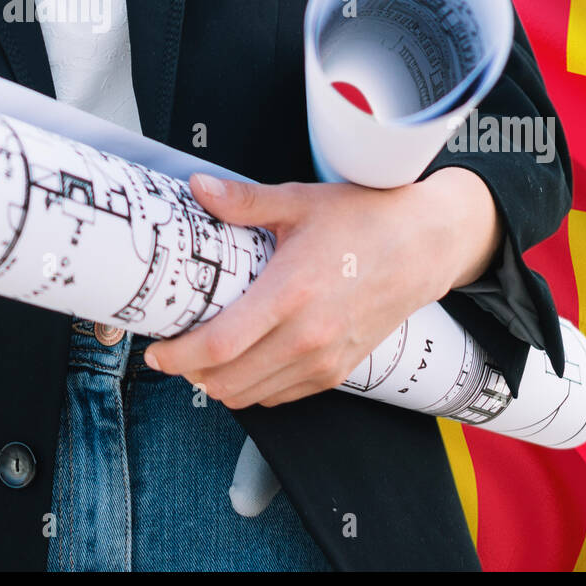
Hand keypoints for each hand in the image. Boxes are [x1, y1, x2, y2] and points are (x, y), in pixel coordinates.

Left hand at [143, 168, 501, 407]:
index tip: (158, 349)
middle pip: (227, 381)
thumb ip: (245, 202)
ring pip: (251, 396)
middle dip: (190, 372)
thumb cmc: (370, 220)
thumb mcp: (302, 202)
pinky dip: (255, 386)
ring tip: (209, 355)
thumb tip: (199, 189)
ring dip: (221, 382)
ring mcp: (325, 359)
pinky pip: (281, 396)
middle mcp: (308, 336)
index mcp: (291, 293)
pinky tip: (249, 359)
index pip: (218, 346)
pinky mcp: (339, 370)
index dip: (178, 355)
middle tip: (176, 349)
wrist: (426, 244)